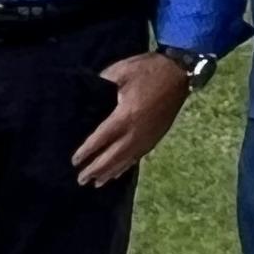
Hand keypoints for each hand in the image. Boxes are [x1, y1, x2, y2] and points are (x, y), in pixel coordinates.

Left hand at [73, 52, 191, 188]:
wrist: (178, 72)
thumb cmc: (147, 70)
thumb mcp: (120, 72)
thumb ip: (101, 85)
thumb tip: (85, 96)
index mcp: (125, 116)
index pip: (102, 139)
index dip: (87, 151)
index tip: (75, 161)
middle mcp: (137, 131)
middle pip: (113, 156)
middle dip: (96, 169)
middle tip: (81, 180)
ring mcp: (148, 136)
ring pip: (126, 160)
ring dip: (111, 172)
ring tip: (97, 183)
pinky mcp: (156, 136)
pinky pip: (138, 156)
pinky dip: (126, 166)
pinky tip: (120, 172)